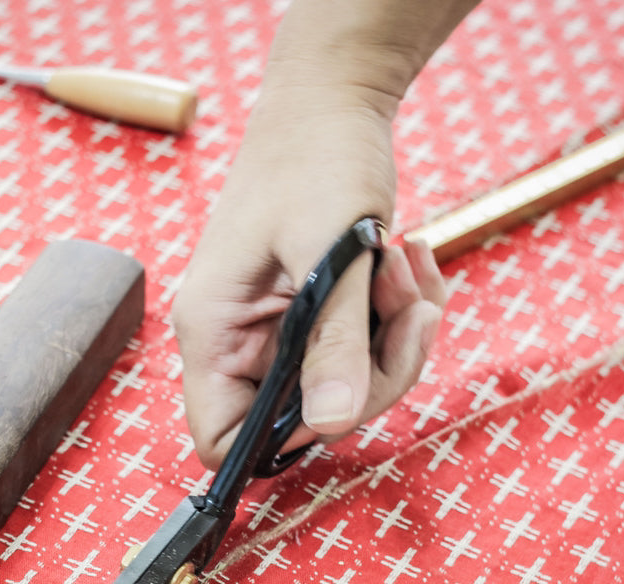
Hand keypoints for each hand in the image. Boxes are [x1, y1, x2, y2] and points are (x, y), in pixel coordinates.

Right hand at [172, 87, 445, 471]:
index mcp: (215, 333)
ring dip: (397, 340)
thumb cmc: (315, 157)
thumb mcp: (331, 252)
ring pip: (348, 390)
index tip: (342, 399)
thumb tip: (334, 422)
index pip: (221, 439)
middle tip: (405, 312)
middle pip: (306, 420)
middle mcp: (242, 343)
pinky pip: (367, 354)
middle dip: (373, 375)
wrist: (333, 102)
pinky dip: (401, 318)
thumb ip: (335, 342)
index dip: (281, 442)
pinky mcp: (318, 321)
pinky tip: (407, 264)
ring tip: (405, 271)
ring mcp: (281, 334)